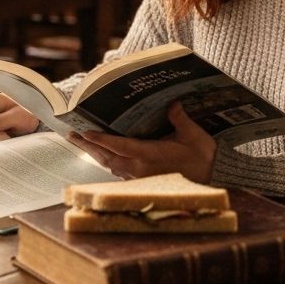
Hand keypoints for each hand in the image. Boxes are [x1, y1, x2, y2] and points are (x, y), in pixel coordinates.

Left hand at [68, 103, 215, 182]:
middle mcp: (140, 169)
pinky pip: (118, 171)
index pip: (119, 146)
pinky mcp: (142, 181)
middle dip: (88, 145)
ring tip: (80, 141)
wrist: (213, 179)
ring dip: (94, 153)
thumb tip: (171, 103)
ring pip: (110, 165)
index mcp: (150, 156)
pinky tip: (102, 155)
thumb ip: (179, 119)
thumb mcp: (193, 135)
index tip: (84, 131)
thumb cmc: (204, 156)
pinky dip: (106, 161)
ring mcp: (140, 177)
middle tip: (71, 134)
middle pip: (107, 157)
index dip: (100, 139)